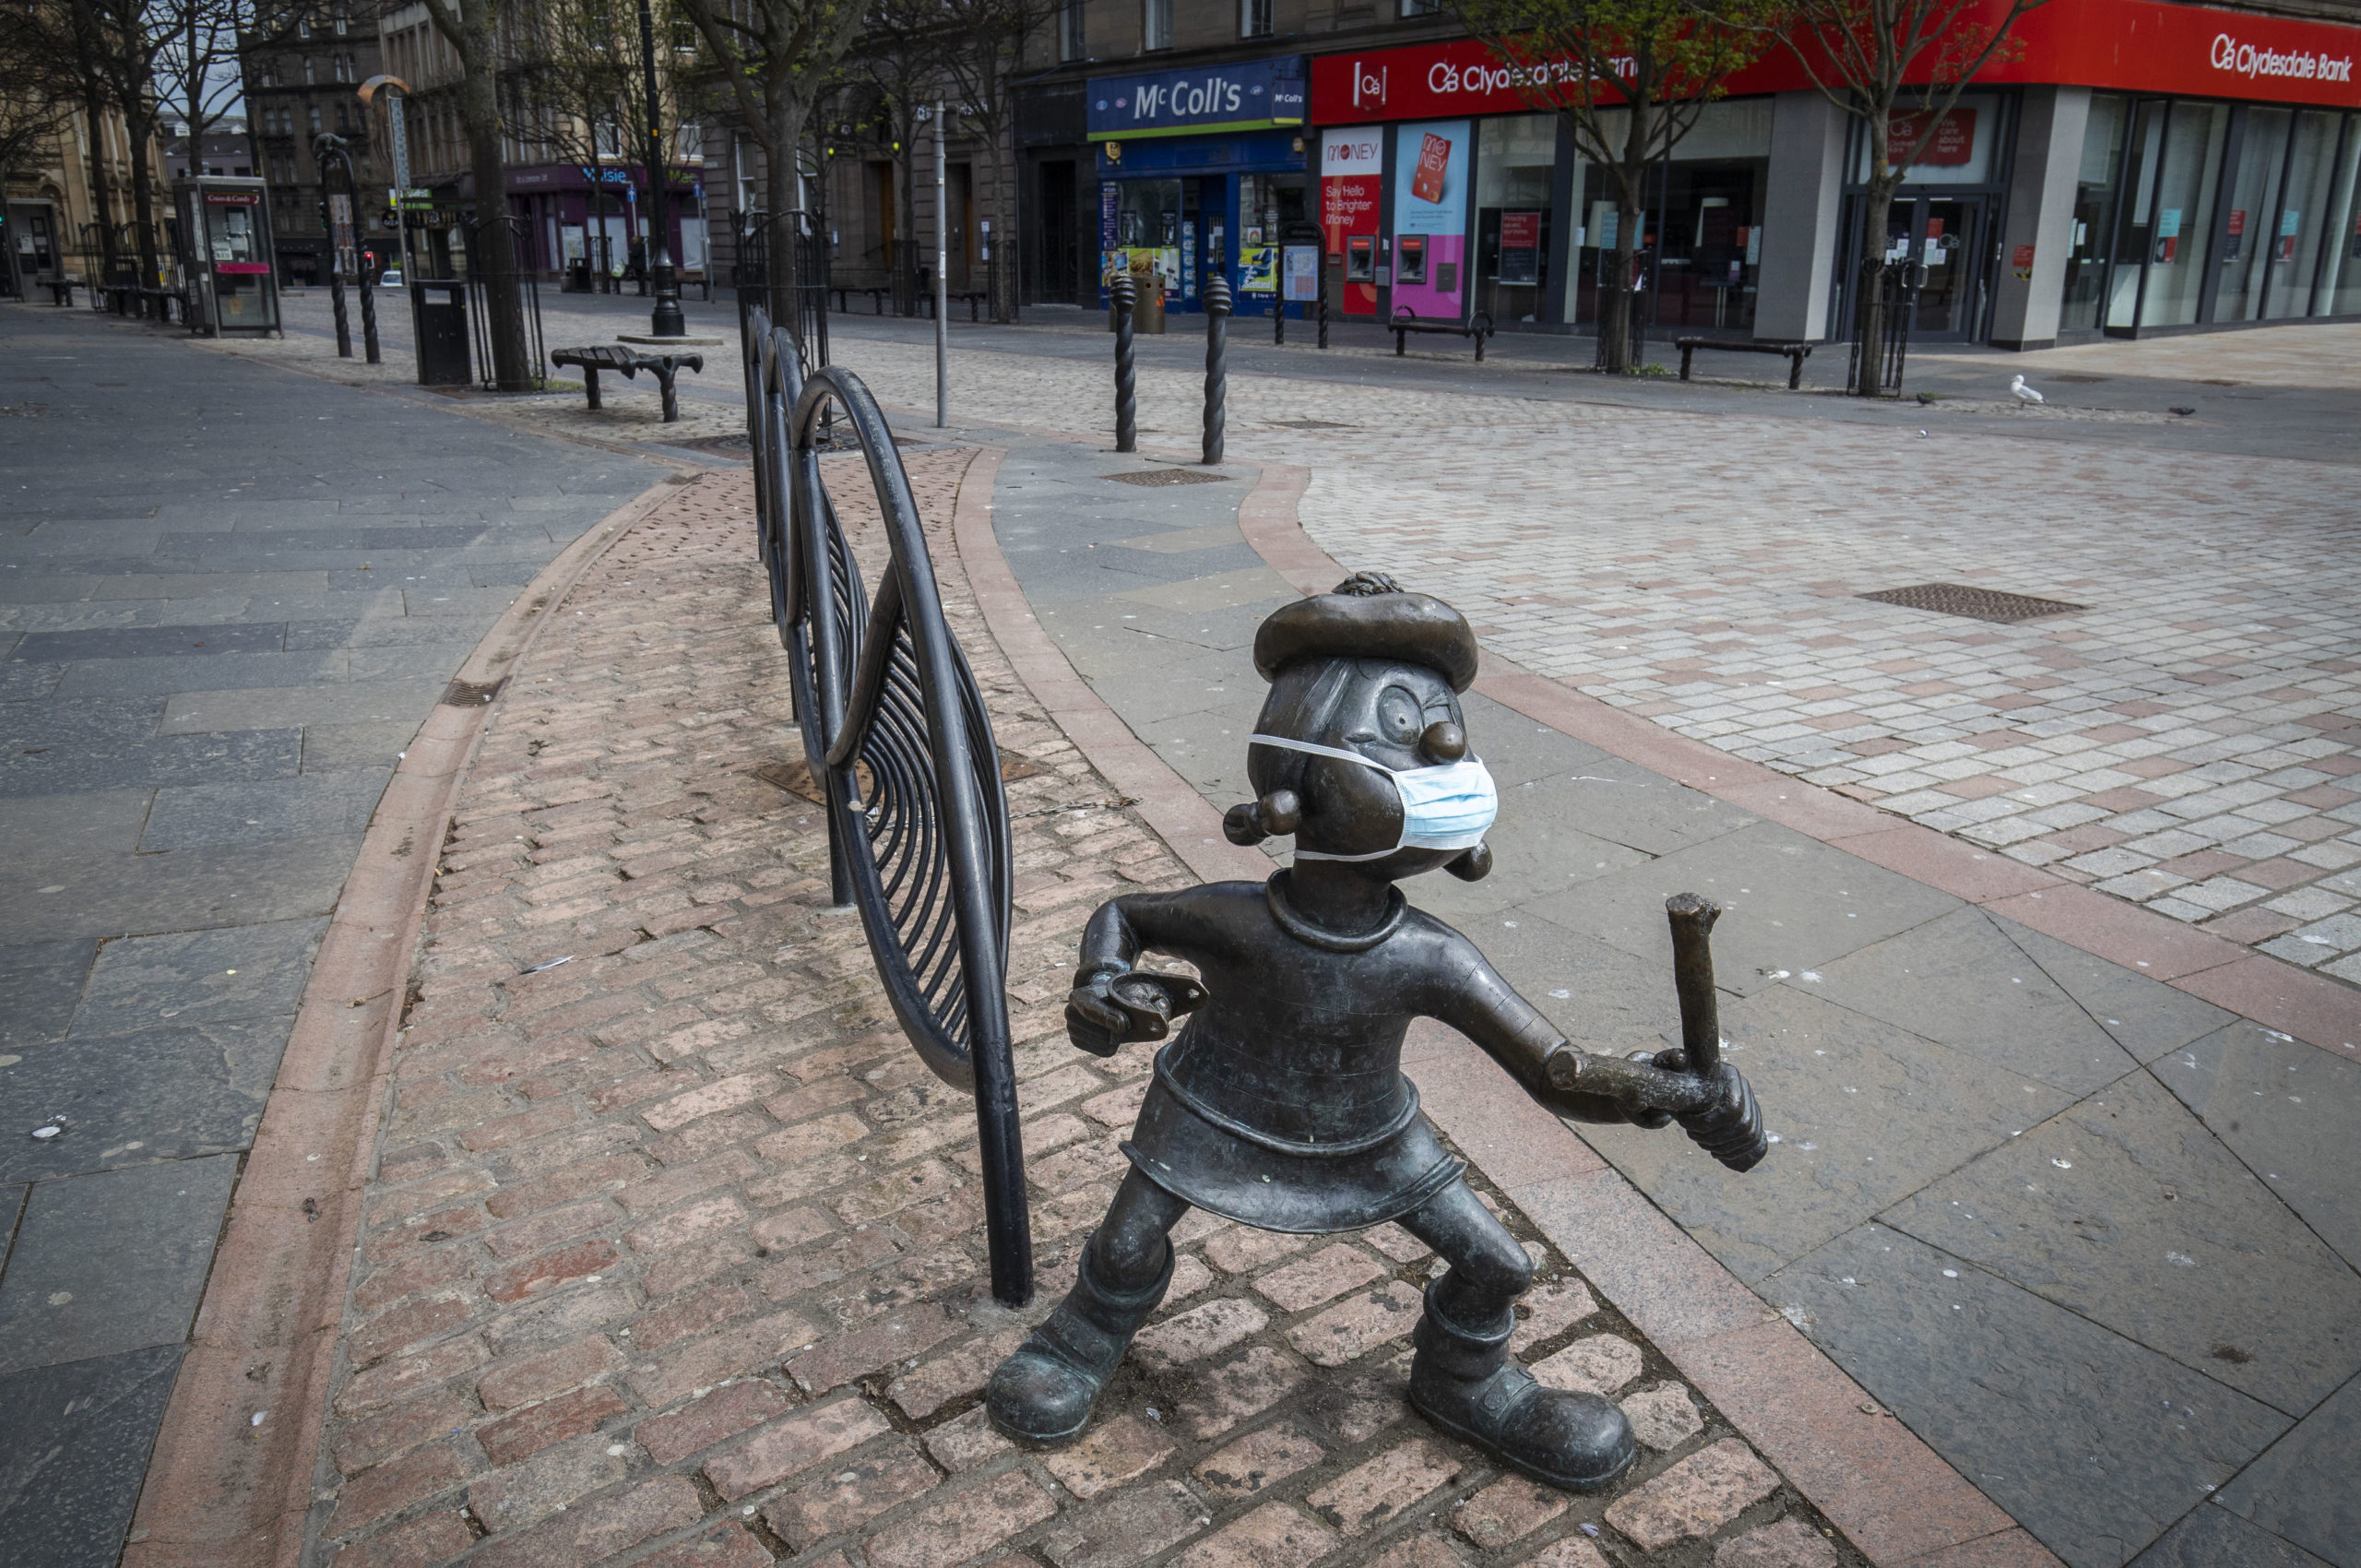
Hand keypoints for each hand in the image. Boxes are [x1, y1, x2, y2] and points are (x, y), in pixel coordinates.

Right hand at [1065, 970, 1205, 1058]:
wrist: (1105, 989)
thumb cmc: (1130, 986)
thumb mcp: (1146, 982)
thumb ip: (1170, 988)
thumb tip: (1203, 993)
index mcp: (1084, 992)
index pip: (1093, 1007)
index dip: (1108, 1017)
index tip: (1125, 1025)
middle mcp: (1073, 1009)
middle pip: (1100, 1032)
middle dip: (1117, 1032)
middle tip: (1128, 1025)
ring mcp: (1073, 1026)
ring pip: (1104, 1043)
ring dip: (1115, 1038)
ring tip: (1119, 1024)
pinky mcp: (1078, 1040)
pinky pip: (1103, 1051)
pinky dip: (1112, 1045)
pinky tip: (1113, 1033)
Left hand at [1674, 1061, 1765, 1172]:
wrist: (1690, 1081)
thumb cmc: (1677, 1074)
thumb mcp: (1671, 1064)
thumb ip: (1673, 1060)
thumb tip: (1679, 1058)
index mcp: (1730, 1075)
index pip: (1732, 1109)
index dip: (1707, 1123)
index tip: (1684, 1123)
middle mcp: (1745, 1088)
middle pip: (1743, 1126)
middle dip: (1715, 1137)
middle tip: (1692, 1136)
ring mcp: (1751, 1103)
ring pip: (1750, 1135)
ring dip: (1725, 1146)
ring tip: (1702, 1144)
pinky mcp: (1751, 1118)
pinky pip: (1755, 1140)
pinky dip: (1736, 1151)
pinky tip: (1717, 1153)